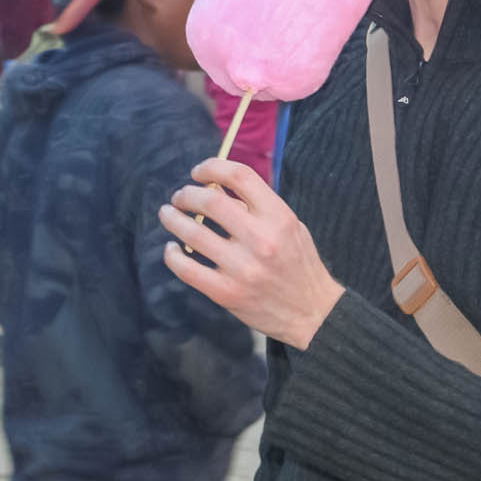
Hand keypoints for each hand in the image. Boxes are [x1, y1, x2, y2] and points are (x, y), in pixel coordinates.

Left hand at [159, 157, 344, 349]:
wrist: (313, 313)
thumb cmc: (299, 264)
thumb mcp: (290, 226)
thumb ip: (258, 207)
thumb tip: (215, 187)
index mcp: (279, 216)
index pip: (240, 176)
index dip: (212, 167)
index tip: (198, 173)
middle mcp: (260, 239)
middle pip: (210, 201)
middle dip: (187, 194)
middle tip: (179, 197)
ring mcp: (242, 268)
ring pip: (193, 233)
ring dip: (173, 219)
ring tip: (167, 214)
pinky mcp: (227, 293)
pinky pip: (188, 270)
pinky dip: (173, 256)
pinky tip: (172, 249)